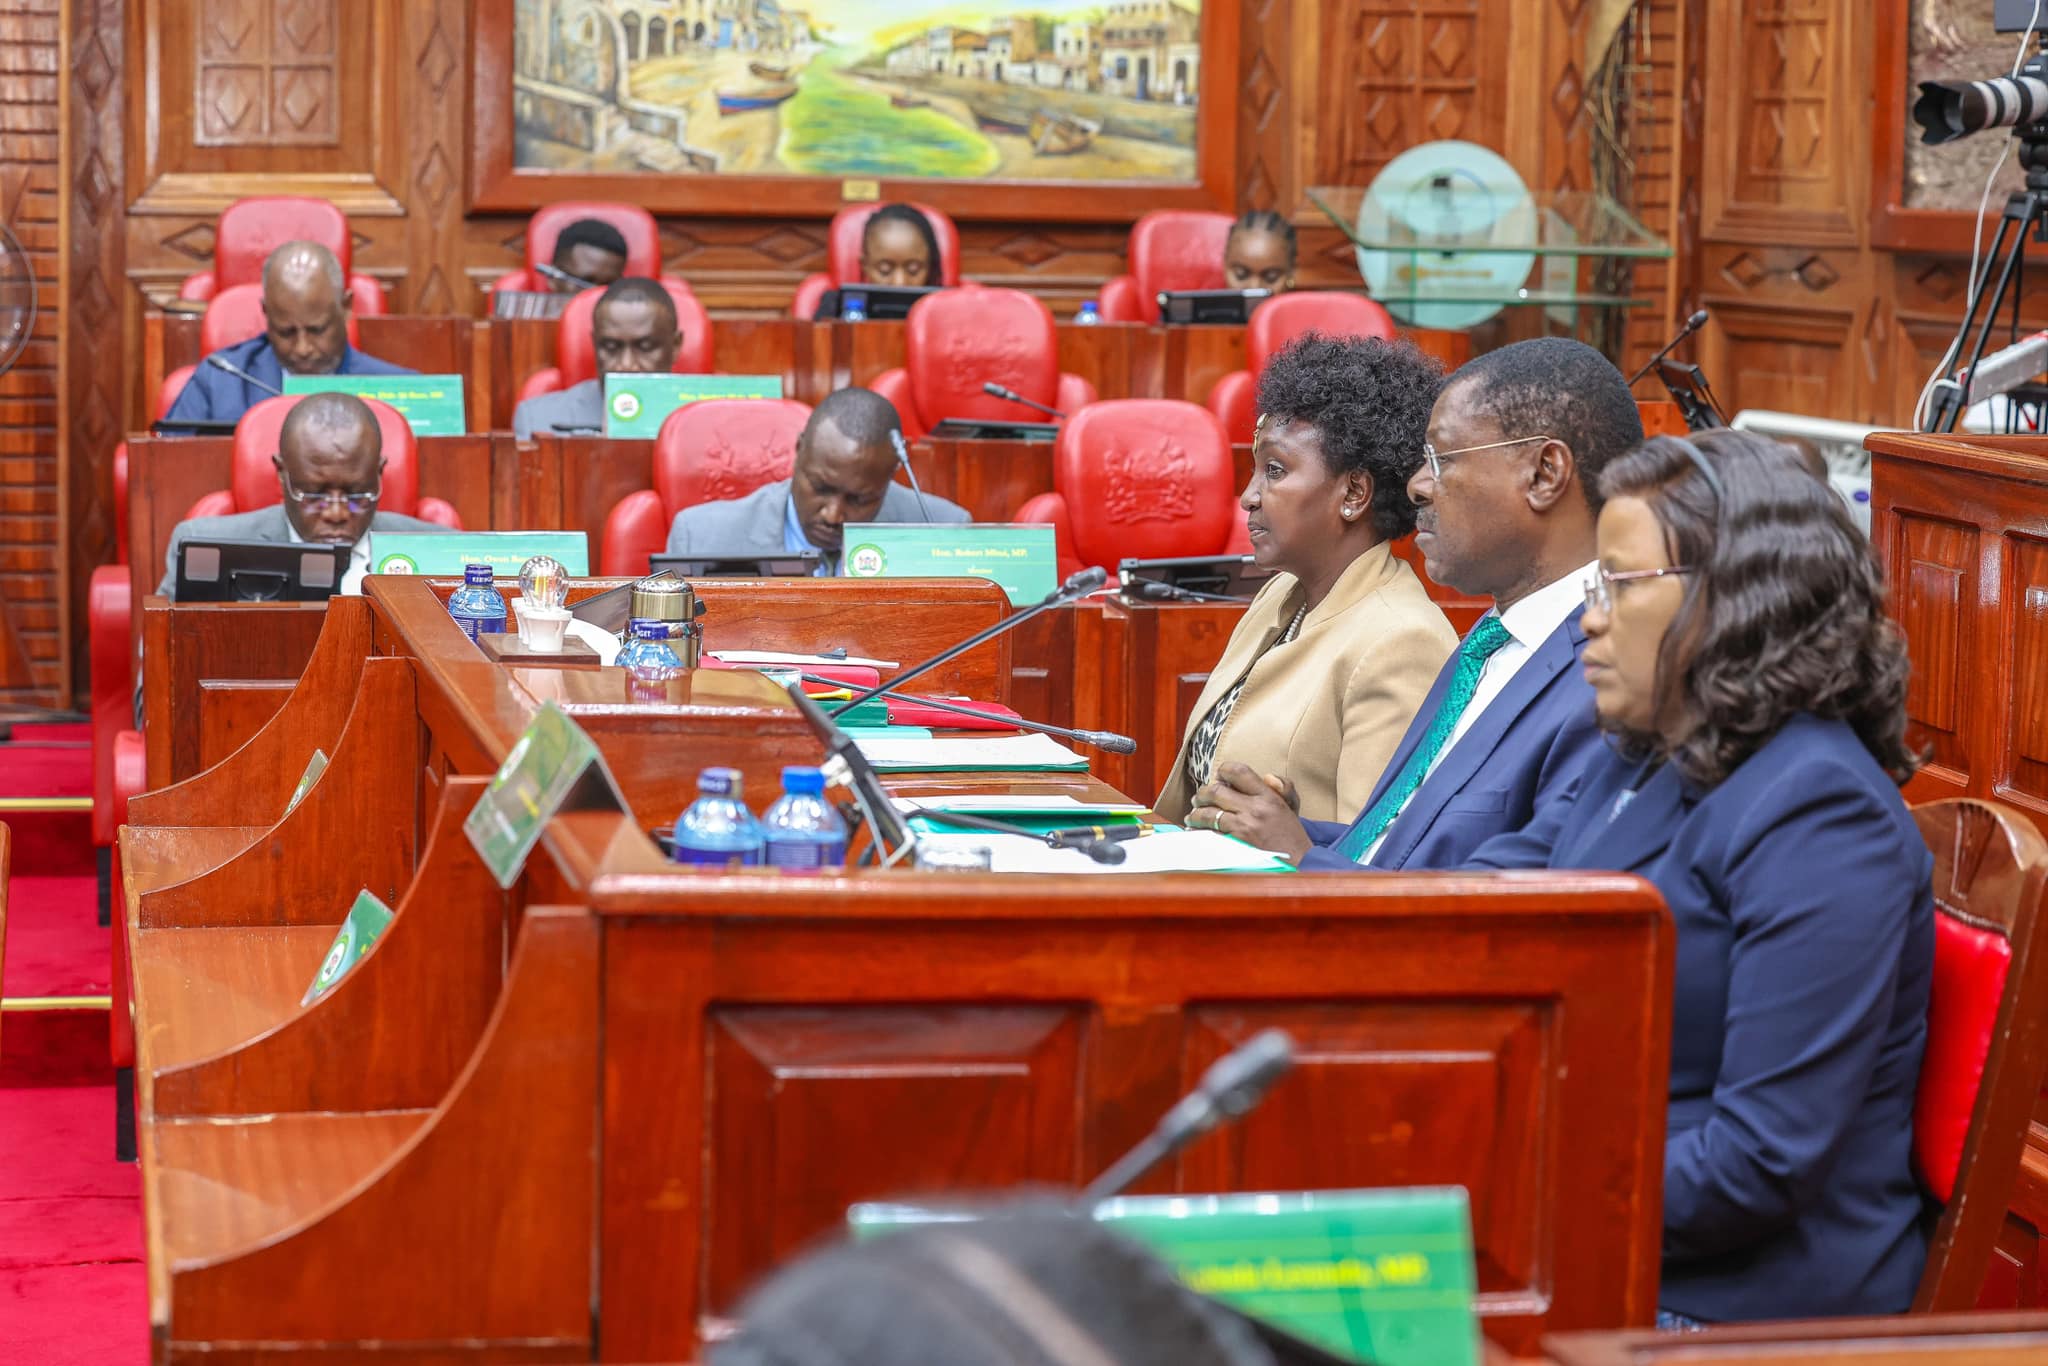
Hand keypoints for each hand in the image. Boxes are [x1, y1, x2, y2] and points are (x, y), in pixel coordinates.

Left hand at [1187, 762, 1310, 862]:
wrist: (1301, 864)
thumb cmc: (1292, 836)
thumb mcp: (1292, 806)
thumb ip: (1282, 787)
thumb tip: (1266, 775)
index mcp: (1268, 796)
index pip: (1239, 771)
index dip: (1224, 770)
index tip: (1219, 776)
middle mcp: (1254, 809)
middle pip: (1217, 791)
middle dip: (1203, 793)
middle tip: (1199, 798)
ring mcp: (1244, 827)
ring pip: (1208, 813)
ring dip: (1196, 813)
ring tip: (1193, 816)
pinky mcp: (1236, 844)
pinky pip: (1210, 834)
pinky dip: (1199, 831)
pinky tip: (1196, 831)